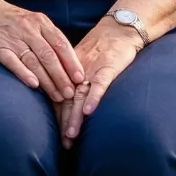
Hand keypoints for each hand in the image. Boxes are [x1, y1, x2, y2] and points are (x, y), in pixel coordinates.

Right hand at [0, 0, 85, 103]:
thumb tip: (71, 64)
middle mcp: (28, 29)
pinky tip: (34, 85)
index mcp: (41, 22)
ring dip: (47, 81)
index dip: (71, 62)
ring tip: (57, 96)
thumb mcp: (36, 23)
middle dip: (61, 76)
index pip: (60, 43)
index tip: (80, 79)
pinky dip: (24, 74)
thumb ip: (51, 39)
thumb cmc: (16, 22)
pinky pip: (13, 62)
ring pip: (33, 61)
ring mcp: (13, 38)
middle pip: (48, 55)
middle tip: (70, 93)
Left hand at [57, 22, 143, 146]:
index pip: (61, 100)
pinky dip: (93, 98)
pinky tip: (88, 111)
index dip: (59, 119)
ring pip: (80, 96)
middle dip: (65, 124)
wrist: (118, 31)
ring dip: (75, 116)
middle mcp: (78, 76)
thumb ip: (76, 84)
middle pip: (68, 102)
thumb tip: (69, 107)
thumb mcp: (85, 68)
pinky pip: (99, 85)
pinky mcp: (107, 69)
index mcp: (70, 76)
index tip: (57, 139)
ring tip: (71, 134)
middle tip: (63, 144)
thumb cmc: (102, 51)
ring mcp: (92, 73)